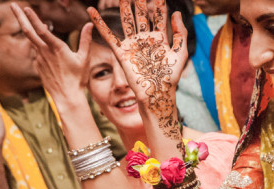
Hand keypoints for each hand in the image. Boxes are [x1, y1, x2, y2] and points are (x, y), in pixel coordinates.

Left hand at [11, 4, 91, 100]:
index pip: (42, 30)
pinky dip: (41, 47)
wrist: (67, 97)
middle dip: (19, 16)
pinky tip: (50, 54)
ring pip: (33, 40)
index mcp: (57, 48)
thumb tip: (89, 24)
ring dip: (29, 29)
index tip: (27, 8)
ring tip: (28, 19)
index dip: (33, 18)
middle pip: (28, 31)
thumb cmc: (78, 78)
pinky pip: (38, 52)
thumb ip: (85, 40)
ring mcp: (39, 59)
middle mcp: (45, 52)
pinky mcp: (38, 65)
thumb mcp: (84, 58)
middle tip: (12, 5)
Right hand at [88, 0, 187, 134]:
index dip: (158, 4)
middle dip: (140, 2)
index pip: (158, 17)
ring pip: (127, 21)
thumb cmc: (170, 77)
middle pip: (141, 16)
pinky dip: (99, 23)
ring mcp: (132, 45)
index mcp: (160, 40)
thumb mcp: (180, 53)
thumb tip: (177, 12)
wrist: (157, 93)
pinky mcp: (121, 52)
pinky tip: (92, 11)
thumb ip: (181, 33)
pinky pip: (108, 35)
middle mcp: (145, 40)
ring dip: (124, 7)